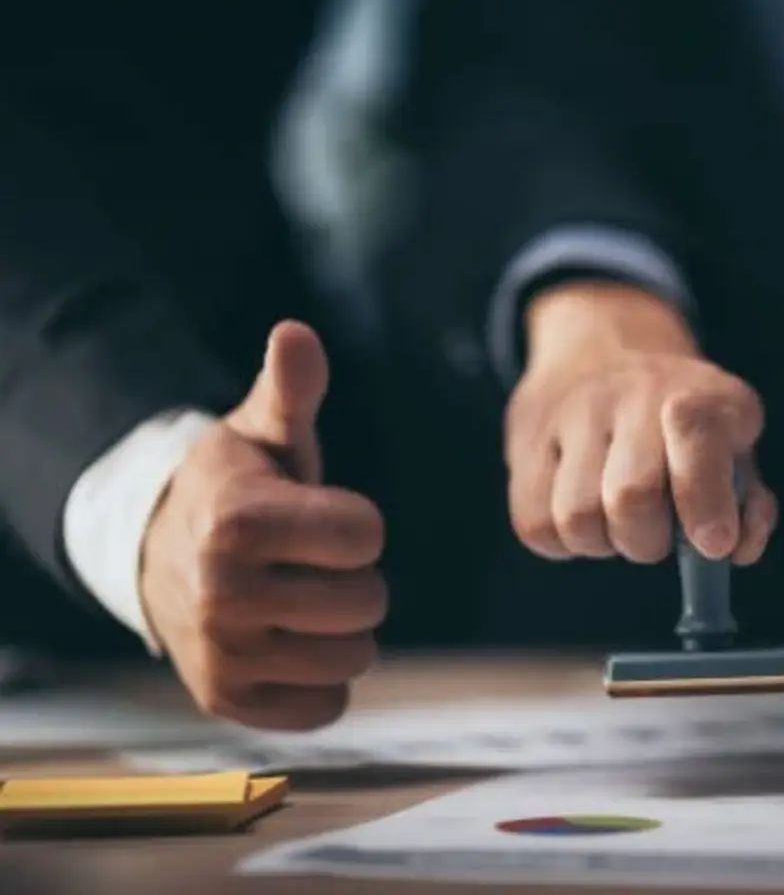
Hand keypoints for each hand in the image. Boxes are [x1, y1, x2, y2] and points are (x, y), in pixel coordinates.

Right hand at [141, 321, 387, 729]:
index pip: (367, 536)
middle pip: (368, 602)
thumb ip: (291, 388)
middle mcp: (223, 593)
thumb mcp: (262, 432)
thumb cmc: (237, 486)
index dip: (359, 524)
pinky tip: (292, 644)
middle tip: (313, 563)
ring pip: (355, 658)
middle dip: (356, 578)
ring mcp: (222, 655)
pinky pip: (326, 707)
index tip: (324, 516)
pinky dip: (323, 680)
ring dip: (344, 630)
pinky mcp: (228, 701)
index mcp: (238, 521)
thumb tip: (296, 332)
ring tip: (303, 601)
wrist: (159, 553)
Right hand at [505, 283, 776, 564]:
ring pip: (576, 518)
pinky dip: (560, 540)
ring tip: (613, 519)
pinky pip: (534, 522)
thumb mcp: (732, 444)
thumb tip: (736, 548)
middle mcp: (634, 392)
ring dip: (601, 542)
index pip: (698, 439)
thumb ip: (749, 503)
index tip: (713, 542)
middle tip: (653, 533)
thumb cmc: (683, 422)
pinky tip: (582, 516)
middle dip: (647, 541)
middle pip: (630, 498)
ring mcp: (573, 409)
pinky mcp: (525, 433)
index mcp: (701, 395)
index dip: (705, 500)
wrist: (604, 344)